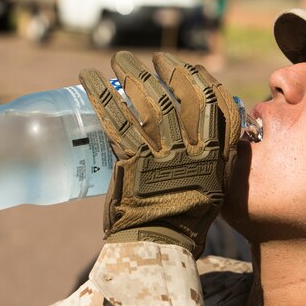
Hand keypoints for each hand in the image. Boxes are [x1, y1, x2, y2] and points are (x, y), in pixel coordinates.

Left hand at [79, 51, 240, 256]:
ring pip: (149, 104)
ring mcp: (163, 155)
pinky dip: (100, 96)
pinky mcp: (133, 161)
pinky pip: (115, 120)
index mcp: (216, 157)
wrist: (160, 247)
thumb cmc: (185, 222)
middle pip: (182, 98)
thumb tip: (200, 138)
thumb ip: (210, 161)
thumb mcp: (212, 189)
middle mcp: (193, 151)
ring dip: (132, 75)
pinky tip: (88, 78)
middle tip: (155, 58)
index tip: (191, 68)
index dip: (204, 82)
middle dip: (168, 71)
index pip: (217, 107)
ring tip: (119, 59)